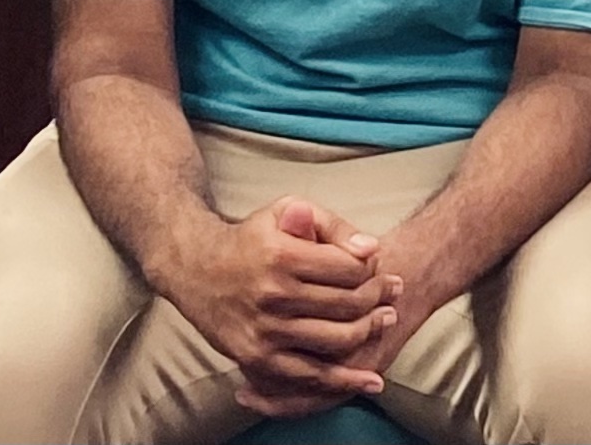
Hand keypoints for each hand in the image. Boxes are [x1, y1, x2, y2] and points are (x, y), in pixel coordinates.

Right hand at [158, 197, 404, 417]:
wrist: (197, 269)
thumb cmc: (252, 238)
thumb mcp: (287, 210)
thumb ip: (331, 225)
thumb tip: (370, 249)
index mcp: (282, 256)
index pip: (349, 269)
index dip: (373, 269)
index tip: (381, 268)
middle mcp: (273, 295)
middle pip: (347, 305)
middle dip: (378, 298)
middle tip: (393, 293)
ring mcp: (265, 331)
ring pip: (336, 340)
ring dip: (369, 332)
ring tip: (386, 321)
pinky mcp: (257, 358)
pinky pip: (310, 375)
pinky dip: (344, 381)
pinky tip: (370, 381)